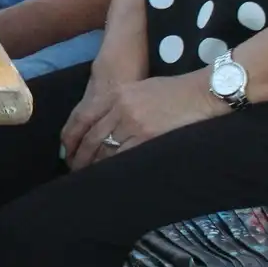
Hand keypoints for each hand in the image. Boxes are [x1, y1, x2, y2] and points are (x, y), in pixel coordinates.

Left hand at [68, 73, 225, 170]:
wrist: (201, 92)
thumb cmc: (174, 91)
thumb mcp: (139, 89)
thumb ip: (119, 103)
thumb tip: (105, 125)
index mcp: (115, 93)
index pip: (82, 118)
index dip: (70, 138)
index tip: (66, 151)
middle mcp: (119, 107)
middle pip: (90, 137)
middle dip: (79, 157)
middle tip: (74, 170)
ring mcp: (133, 122)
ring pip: (104, 149)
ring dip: (94, 166)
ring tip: (88, 177)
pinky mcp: (148, 136)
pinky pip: (123, 156)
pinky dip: (113, 167)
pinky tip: (109, 176)